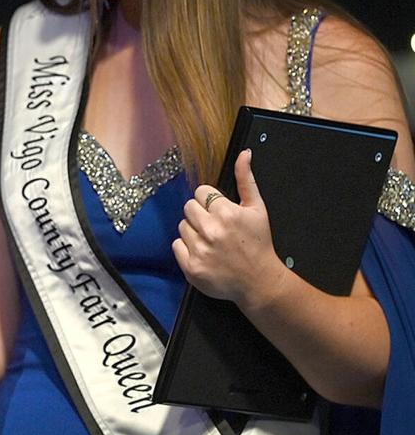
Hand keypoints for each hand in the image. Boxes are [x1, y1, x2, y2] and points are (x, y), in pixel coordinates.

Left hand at [172, 149, 288, 311]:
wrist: (259, 281)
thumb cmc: (258, 243)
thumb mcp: (257, 209)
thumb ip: (246, 179)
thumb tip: (243, 153)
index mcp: (226, 213)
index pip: (200, 192)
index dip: (210, 201)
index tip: (219, 211)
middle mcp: (211, 230)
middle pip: (188, 207)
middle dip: (200, 214)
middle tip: (214, 226)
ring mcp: (200, 250)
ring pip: (182, 226)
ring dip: (193, 232)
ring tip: (211, 241)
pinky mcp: (191, 267)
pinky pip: (176, 245)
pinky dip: (186, 248)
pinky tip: (203, 252)